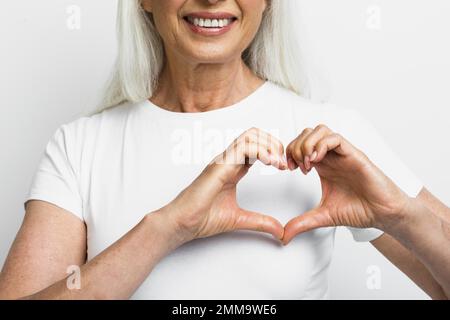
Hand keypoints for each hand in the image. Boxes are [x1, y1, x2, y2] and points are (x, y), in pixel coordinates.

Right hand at [163, 128, 287, 242]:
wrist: (184, 224)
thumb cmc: (203, 218)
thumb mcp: (241, 219)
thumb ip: (261, 222)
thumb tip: (280, 231)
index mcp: (233, 168)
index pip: (256, 147)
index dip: (273, 152)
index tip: (284, 167)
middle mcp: (229, 160)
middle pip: (255, 135)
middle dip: (274, 143)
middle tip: (283, 162)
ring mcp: (223, 161)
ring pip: (249, 135)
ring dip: (269, 145)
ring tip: (278, 163)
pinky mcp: (220, 165)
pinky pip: (243, 147)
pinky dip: (261, 151)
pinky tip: (269, 163)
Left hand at [283, 124, 409, 243]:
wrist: (383, 214)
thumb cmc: (359, 210)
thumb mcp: (322, 216)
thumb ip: (302, 222)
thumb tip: (284, 235)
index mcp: (323, 166)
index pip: (300, 145)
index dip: (289, 153)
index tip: (288, 169)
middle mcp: (331, 157)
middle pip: (307, 134)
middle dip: (295, 147)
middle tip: (297, 167)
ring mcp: (342, 154)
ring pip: (320, 130)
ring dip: (307, 144)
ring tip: (307, 164)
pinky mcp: (354, 155)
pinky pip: (335, 138)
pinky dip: (321, 145)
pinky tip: (317, 162)